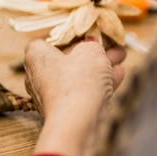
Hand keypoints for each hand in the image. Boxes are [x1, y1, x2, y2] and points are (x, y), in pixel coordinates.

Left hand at [23, 38, 125, 155]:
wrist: (77, 122)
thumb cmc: (78, 79)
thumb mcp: (90, 51)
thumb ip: (92, 45)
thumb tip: (90, 45)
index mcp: (35, 57)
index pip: (44, 41)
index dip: (65, 35)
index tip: (84, 33)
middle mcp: (37, 75)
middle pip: (65, 58)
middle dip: (91, 51)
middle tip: (111, 45)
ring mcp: (50, 95)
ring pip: (77, 76)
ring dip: (99, 66)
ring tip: (120, 57)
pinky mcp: (63, 111)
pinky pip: (81, 92)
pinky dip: (98, 83)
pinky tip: (118, 75)